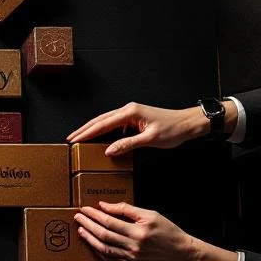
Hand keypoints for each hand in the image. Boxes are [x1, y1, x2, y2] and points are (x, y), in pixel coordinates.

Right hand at [67, 102, 225, 154]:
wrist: (189, 123)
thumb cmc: (174, 129)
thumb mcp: (150, 139)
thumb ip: (128, 144)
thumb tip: (109, 151)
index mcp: (130, 112)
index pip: (102, 124)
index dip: (87, 133)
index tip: (74, 139)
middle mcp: (128, 110)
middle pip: (100, 120)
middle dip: (84, 129)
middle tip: (71, 139)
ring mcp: (131, 113)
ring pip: (106, 121)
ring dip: (92, 129)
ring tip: (80, 138)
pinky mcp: (135, 118)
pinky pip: (114, 124)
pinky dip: (104, 130)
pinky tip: (100, 138)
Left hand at [75, 202, 238, 260]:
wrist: (182, 253)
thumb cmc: (168, 231)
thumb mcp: (151, 215)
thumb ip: (127, 209)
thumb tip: (105, 206)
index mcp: (138, 232)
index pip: (109, 222)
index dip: (94, 215)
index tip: (85, 209)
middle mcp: (134, 246)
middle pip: (103, 235)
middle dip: (88, 225)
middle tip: (78, 218)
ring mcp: (132, 258)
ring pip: (104, 249)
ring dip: (90, 239)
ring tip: (81, 230)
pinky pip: (110, 260)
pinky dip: (99, 253)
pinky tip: (92, 245)